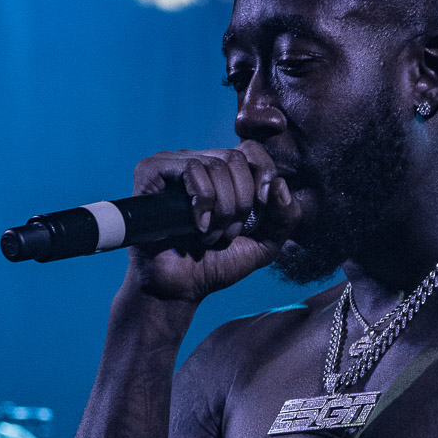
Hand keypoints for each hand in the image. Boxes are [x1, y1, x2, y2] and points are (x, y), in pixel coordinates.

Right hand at [126, 139, 300, 300]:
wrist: (180, 288)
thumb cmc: (217, 265)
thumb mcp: (265, 244)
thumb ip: (286, 216)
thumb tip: (279, 183)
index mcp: (224, 173)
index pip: (252, 150)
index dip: (263, 176)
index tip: (259, 209)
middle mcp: (199, 161)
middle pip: (236, 159)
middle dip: (240, 203)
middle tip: (226, 233)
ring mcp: (173, 164)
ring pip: (215, 166)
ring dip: (220, 211)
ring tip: (208, 235)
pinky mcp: (151, 171)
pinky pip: (190, 168)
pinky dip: (202, 202)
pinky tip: (196, 225)